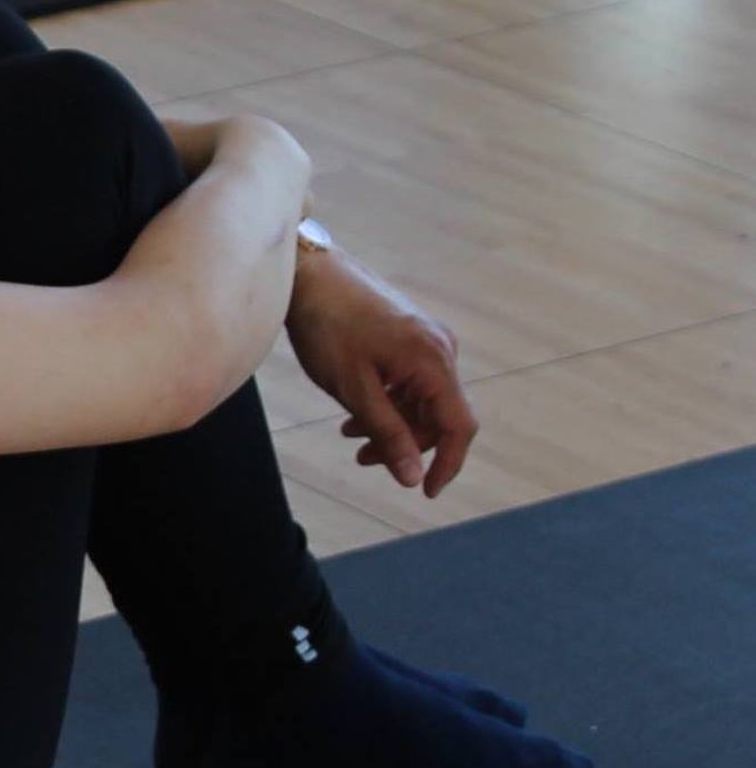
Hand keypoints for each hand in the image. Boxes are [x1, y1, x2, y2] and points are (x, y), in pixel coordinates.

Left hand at [285, 251, 477, 497]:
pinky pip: (410, 381)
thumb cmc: (328, 326)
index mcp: (434, 362)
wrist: (308, 275)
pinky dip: (387, 402)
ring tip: (350, 435)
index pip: (459, 426)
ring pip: (421, 400)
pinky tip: (354, 413)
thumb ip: (387, 433)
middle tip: (362, 459)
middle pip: (438, 416)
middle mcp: (440, 349)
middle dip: (405, 444)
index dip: (448, 464)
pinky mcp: (410, 336)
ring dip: (392, 424)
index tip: (426, 492)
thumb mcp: (353, 389)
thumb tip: (412, 477)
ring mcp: (426, 340)